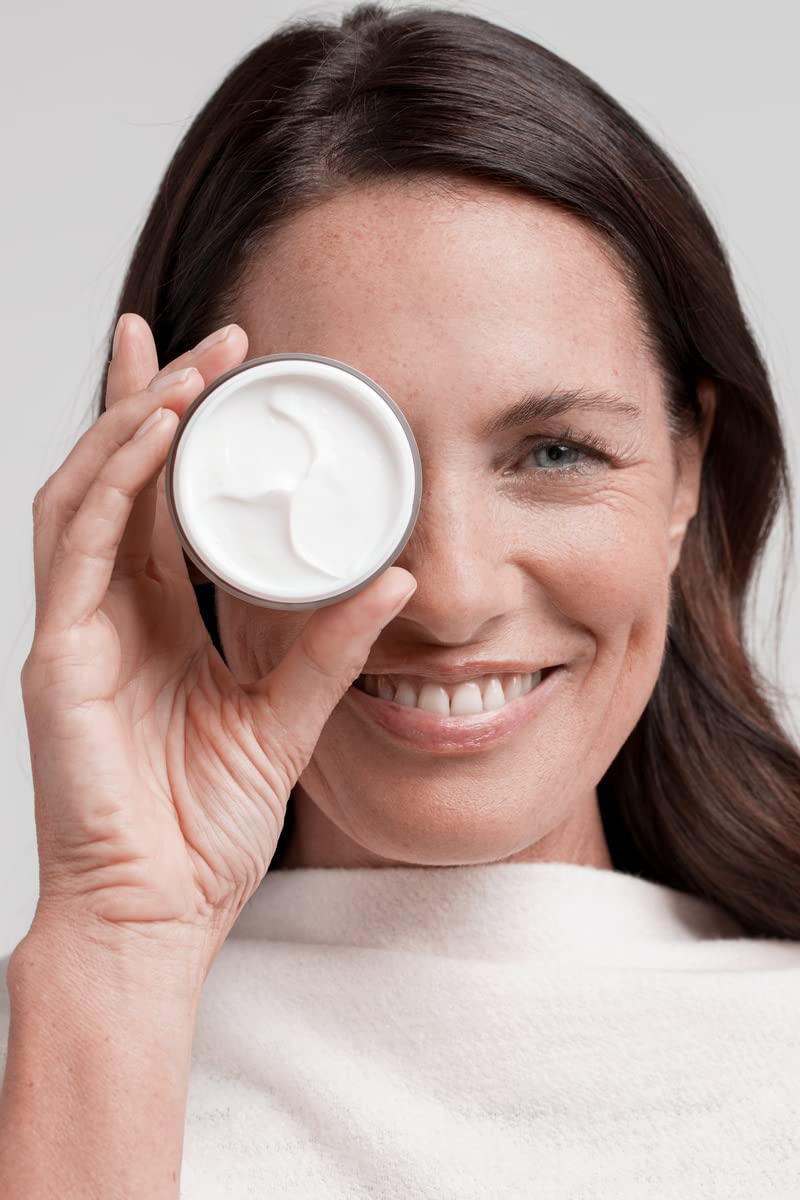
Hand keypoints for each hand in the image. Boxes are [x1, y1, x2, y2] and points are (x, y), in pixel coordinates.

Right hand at [20, 314, 415, 972]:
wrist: (161, 911)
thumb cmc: (208, 826)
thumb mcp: (285, 717)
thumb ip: (331, 648)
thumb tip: (398, 581)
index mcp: (159, 620)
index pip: (163, 502)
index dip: (186, 433)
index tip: (230, 372)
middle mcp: (111, 611)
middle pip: (118, 477)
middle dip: (150, 398)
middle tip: (203, 337)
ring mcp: (75, 629)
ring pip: (87, 493)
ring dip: (131, 422)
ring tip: (184, 366)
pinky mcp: (56, 656)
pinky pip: (77, 548)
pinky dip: (112, 483)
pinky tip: (150, 434)